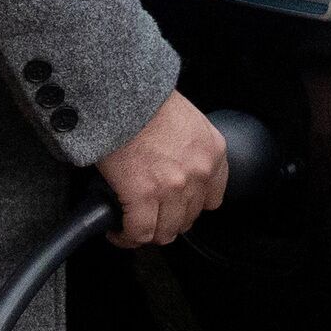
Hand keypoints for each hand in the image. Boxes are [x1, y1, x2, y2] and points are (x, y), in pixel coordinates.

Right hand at [97, 90, 228, 247]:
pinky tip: (118, 231)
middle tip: (151, 215)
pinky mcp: (142, 196)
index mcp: (213, 152)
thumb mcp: (187, 120)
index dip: (191, 206)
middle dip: (168, 220)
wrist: (121, 94)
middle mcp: (199, 173)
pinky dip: (127, 237)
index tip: (177, 206)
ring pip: (165, 232)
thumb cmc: (146, 100)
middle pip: (188, 219)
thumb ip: (190, 147)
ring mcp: (173, 188)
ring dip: (149, 232)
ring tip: (133, 226)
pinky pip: (139, 232)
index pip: (212, 198)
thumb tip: (175, 167)